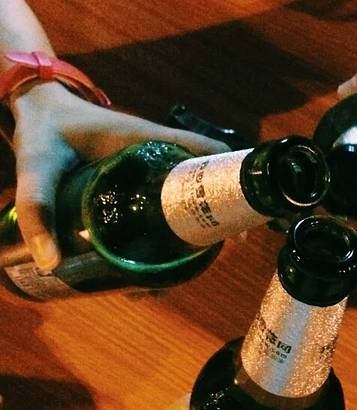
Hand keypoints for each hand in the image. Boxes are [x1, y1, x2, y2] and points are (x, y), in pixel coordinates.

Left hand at [10, 81, 229, 271]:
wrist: (40, 110)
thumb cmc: (45, 131)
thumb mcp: (40, 166)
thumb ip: (38, 208)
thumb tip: (51, 264)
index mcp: (153, 143)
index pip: (212, 156)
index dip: (234, 186)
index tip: (237, 228)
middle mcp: (162, 156)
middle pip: (207, 187)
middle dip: (214, 224)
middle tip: (204, 259)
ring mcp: (156, 170)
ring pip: (191, 199)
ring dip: (194, 231)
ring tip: (179, 270)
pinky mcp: (145, 182)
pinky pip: (172, 203)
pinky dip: (175, 229)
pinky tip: (159, 259)